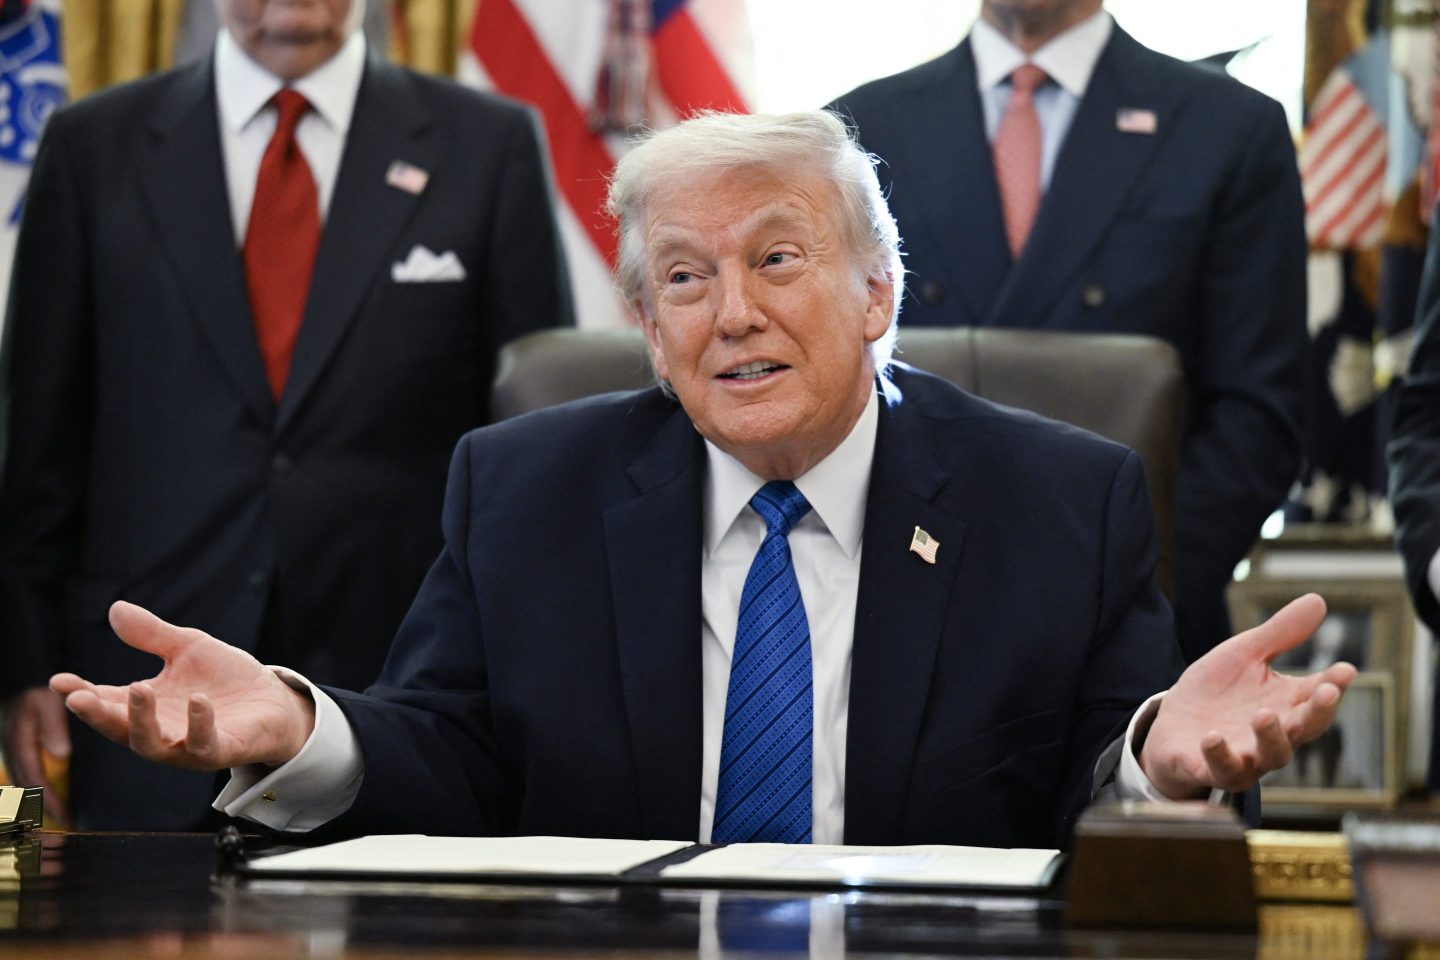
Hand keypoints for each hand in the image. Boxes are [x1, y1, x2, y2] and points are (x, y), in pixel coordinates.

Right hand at [2, 687, 70, 822]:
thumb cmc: (33, 686)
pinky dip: (34, 785)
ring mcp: (12, 745)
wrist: (18, 673)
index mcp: (18, 741)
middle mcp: (12, 747)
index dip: (48, 800)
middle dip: (40, 808)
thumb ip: (52, 726)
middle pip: (25, 786)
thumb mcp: (43, 702)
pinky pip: (24, 769)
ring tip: (55, 818)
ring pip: (22, 780)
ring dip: (35, 800)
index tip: (65, 818)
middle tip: (61, 829)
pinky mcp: (16, 742)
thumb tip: (61, 754)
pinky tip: (44, 792)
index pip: (33, 779)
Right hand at [50, 601, 315, 770]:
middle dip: (97, 714)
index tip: (58, 681)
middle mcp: (160, 730)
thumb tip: (116, 608)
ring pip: (152, 745)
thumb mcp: (189, 649)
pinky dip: (199, 724)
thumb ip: (153, 634)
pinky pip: (203, 746)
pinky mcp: (219, 751)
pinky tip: (198, 700)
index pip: (105, 701)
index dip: (80, 693)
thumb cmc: (226, 680)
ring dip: (141, 721)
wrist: (274, 702)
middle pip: (118, 728)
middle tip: (77, 698)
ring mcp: (187, 745)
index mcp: (147, 705)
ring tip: (138, 690)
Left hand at [1140, 593, 1356, 797]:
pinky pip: (1220, 768)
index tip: (1345, 670)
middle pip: (1303, 729)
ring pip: (1269, 755)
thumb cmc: (1218, 691)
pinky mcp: (1210, 768)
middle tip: (1325, 692)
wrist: (1173, 725)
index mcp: (1286, 705)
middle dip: (1317, 713)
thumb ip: (1279, 634)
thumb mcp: (1244, 656)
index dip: (1333, 685)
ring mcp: (1245, 756)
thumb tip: (1318, 600)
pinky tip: (1212, 737)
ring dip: (1270, 736)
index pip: (1316, 696)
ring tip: (1264, 714)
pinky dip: (1219, 755)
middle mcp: (1273, 736)